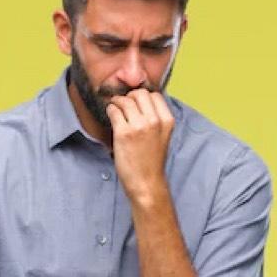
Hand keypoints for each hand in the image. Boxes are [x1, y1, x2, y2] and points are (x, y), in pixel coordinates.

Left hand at [105, 89, 174, 203]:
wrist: (146, 183)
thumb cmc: (151, 161)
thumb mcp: (162, 136)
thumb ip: (156, 119)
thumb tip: (141, 102)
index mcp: (167, 121)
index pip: (154, 94)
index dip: (143, 96)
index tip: (135, 101)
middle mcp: (154, 121)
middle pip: (139, 93)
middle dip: (129, 96)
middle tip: (123, 104)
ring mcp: (139, 126)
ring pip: (125, 100)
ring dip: (117, 102)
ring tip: (115, 108)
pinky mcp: (123, 133)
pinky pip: (113, 111)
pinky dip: (110, 110)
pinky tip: (110, 115)